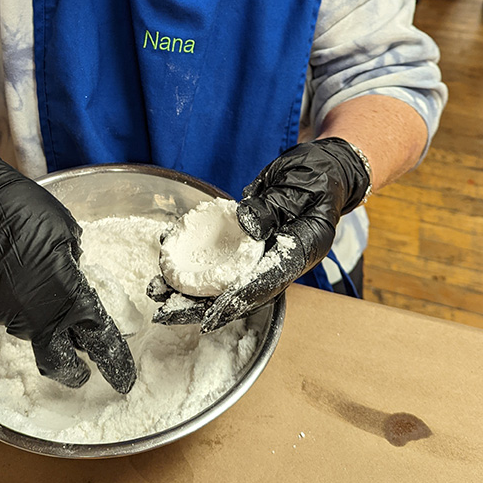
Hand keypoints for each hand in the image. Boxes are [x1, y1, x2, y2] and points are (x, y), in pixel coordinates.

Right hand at [0, 142, 135, 393]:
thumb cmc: (26, 212)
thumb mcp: (67, 236)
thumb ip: (74, 268)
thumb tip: (71, 277)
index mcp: (68, 297)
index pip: (99, 339)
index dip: (114, 361)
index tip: (123, 378)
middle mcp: (37, 317)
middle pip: (59, 360)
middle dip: (74, 372)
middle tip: (83, 372)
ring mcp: (5, 317)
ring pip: (31, 329)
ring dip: (39, 318)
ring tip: (32, 281)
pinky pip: (4, 313)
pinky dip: (12, 301)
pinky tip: (8, 275)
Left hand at [149, 138, 370, 331]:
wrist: (324, 167)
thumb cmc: (318, 174)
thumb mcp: (301, 185)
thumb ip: (274, 206)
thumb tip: (247, 224)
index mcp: (301, 250)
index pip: (268, 281)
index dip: (238, 299)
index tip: (210, 313)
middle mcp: (282, 260)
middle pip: (241, 293)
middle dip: (202, 307)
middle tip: (166, 314)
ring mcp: (266, 254)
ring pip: (227, 281)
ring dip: (192, 291)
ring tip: (157, 293)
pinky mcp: (252, 245)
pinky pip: (223, 262)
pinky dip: (197, 267)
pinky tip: (168, 266)